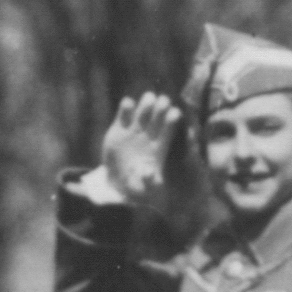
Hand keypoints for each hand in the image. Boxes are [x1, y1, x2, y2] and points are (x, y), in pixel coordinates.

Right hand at [97, 93, 179, 209]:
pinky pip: (126, 109)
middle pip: (161, 110)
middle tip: (160, 104)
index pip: (171, 125)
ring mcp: (135, 128)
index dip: (173, 117)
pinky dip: (127, 105)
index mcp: (160, 144)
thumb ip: (149, 182)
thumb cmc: (137, 186)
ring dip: (147, 101)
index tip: (173, 115)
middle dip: (162, 105)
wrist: (118, 183)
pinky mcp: (120, 127)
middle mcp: (150, 132)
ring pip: (145, 106)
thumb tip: (148, 173)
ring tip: (146, 104)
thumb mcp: (145, 189)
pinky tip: (127, 107)